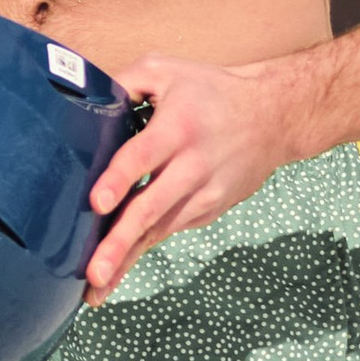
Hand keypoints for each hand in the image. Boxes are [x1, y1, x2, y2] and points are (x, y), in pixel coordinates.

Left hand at [81, 52, 306, 296]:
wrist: (274, 117)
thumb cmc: (211, 91)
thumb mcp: (167, 70)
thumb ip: (125, 81)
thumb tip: (85, 99)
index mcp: (177, 128)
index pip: (142, 156)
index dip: (118, 180)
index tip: (97, 204)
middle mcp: (192, 166)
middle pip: (150, 209)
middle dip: (119, 244)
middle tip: (94, 273)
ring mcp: (204, 194)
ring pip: (159, 231)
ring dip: (127, 261)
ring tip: (96, 290)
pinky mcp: (208, 210)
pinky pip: (169, 230)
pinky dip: (144, 249)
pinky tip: (118, 268)